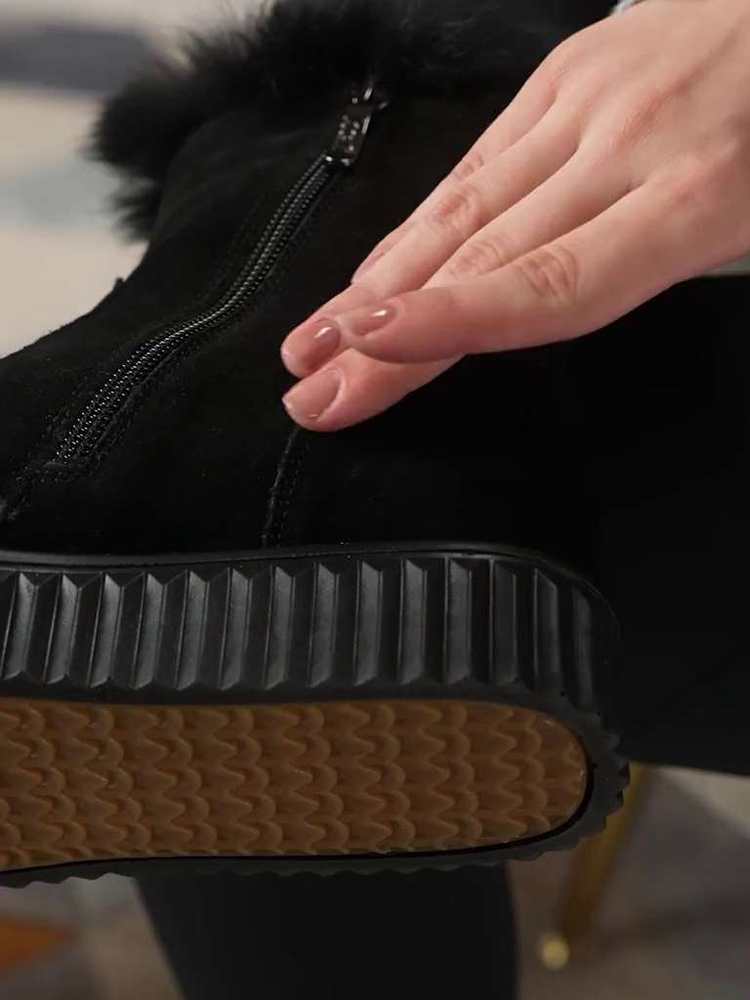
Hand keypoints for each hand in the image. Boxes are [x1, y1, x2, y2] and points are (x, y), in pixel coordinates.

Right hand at [280, 0, 749, 430]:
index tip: (369, 356)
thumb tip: (561, 314)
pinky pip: (476, 163)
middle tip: (311, 391)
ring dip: (374, 283)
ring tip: (314, 340)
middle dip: (381, 334)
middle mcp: (626, 146)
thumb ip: (665, 277)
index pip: (550, 285)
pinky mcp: (563, 73)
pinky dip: (418, 225)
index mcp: (699, 199)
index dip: (451, 324)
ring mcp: (585, 99)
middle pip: (479, 257)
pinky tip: (376, 270)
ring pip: (458, 208)